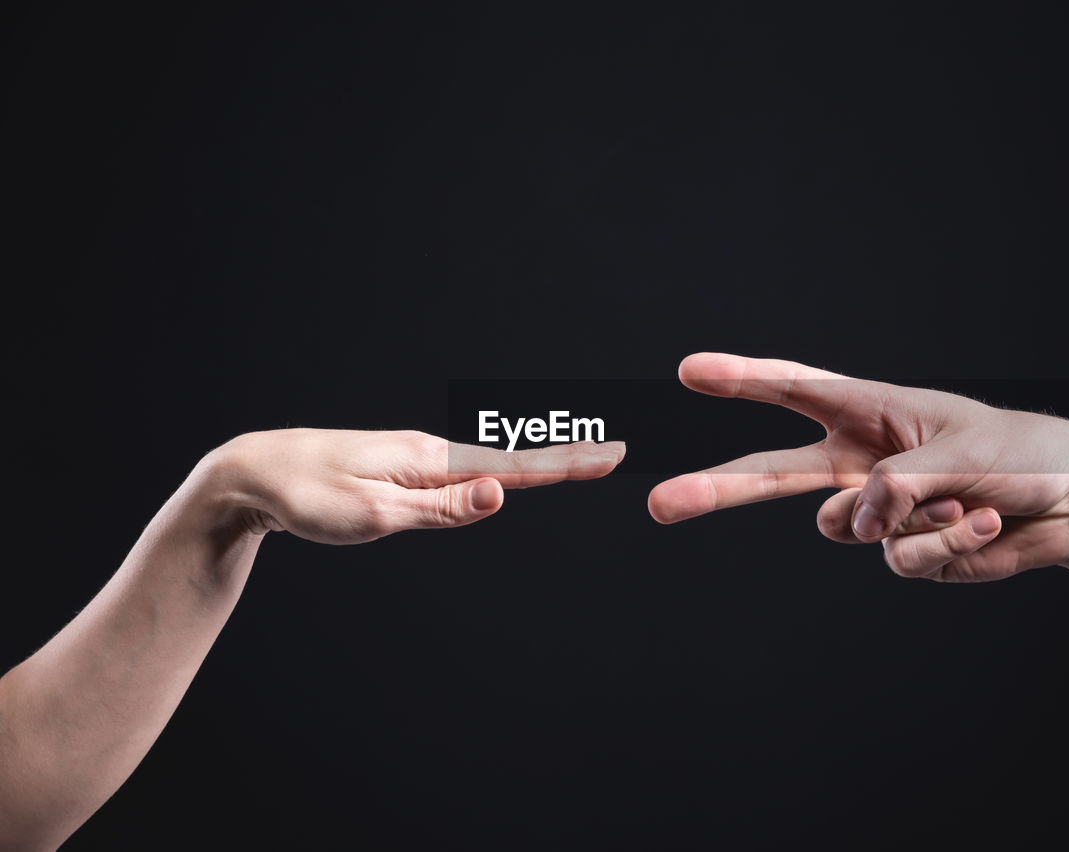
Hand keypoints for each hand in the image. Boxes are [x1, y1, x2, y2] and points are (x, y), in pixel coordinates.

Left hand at [204, 428, 625, 544]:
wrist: (251, 473)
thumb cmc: (306, 496)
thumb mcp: (375, 513)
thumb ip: (441, 509)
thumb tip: (500, 495)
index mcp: (429, 461)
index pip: (510, 467)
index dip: (562, 465)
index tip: (608, 457)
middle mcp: (427, 453)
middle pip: (507, 460)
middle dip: (559, 460)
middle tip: (608, 456)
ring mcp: (411, 458)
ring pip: (482, 464)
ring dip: (528, 465)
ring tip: (569, 465)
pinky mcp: (395, 468)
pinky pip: (456, 471)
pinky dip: (490, 472)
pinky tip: (496, 477)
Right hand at [648, 353, 1068, 581]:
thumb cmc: (1020, 452)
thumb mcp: (964, 453)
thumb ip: (900, 484)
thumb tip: (856, 521)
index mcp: (870, 412)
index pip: (794, 390)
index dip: (741, 379)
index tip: (691, 371)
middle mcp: (860, 461)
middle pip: (771, 473)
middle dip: (716, 487)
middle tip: (660, 502)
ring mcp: (878, 511)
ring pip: (844, 529)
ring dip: (909, 521)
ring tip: (962, 504)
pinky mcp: (904, 550)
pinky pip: (901, 560)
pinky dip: (947, 547)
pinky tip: (981, 526)